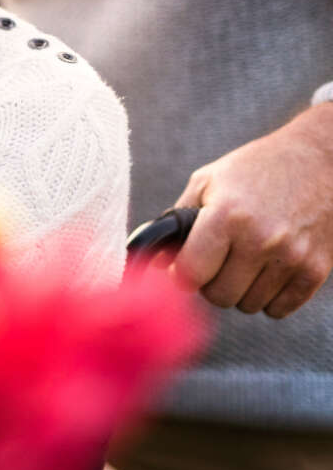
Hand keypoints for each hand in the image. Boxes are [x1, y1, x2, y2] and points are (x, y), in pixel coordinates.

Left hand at [172, 104, 332, 318]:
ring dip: (240, 290)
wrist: (320, 160)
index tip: (182, 269)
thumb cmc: (256, 169)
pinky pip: (279, 309)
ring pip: (248, 305)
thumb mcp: (208, 181)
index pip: (191, 273)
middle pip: (219, 296)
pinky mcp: (316, 269)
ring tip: (244, 261)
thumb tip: (152, 259)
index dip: (180, 275)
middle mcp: (260, 239)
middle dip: (210, 283)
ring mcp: (292, 256)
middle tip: (215, 263)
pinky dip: (269, 298)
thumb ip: (177, 220)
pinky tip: (267, 271)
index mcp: (227, 215)